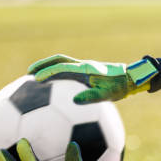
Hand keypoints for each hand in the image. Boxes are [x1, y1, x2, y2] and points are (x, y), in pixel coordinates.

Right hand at [28, 54, 157, 103]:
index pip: (63, 68)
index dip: (49, 73)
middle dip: (43, 65)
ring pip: (62, 63)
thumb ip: (92, 97)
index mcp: (86, 69)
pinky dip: (57, 73)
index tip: (35, 79)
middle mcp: (83, 65)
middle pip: (59, 60)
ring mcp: (84, 67)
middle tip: (28, 73)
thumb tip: (75, 101)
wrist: (131, 79)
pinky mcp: (86, 71)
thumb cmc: (120, 87)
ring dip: (48, 67)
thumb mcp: (108, 94)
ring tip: (36, 77)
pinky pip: (68, 70)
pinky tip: (53, 85)